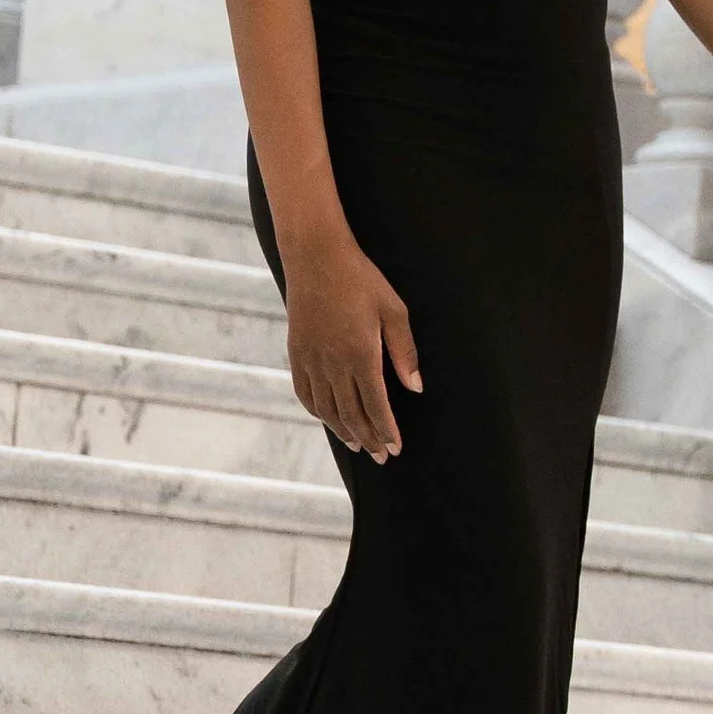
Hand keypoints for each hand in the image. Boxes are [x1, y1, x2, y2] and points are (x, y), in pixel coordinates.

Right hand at [283, 229, 420, 462]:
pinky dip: (318, 412)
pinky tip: (329, 420)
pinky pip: (305, 393)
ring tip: (359, 445)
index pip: (376, 405)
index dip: (386, 430)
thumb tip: (415, 387)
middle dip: (369, 438)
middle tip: (382, 456)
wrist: (316, 257)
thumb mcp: (394, 310)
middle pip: (351, 414)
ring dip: (344, 431)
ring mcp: (311, 359)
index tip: (396, 448)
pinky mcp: (297, 353)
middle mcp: (333, 363)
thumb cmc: (361, 280)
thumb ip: (405, 352)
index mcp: (360, 354)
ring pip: (327, 409)